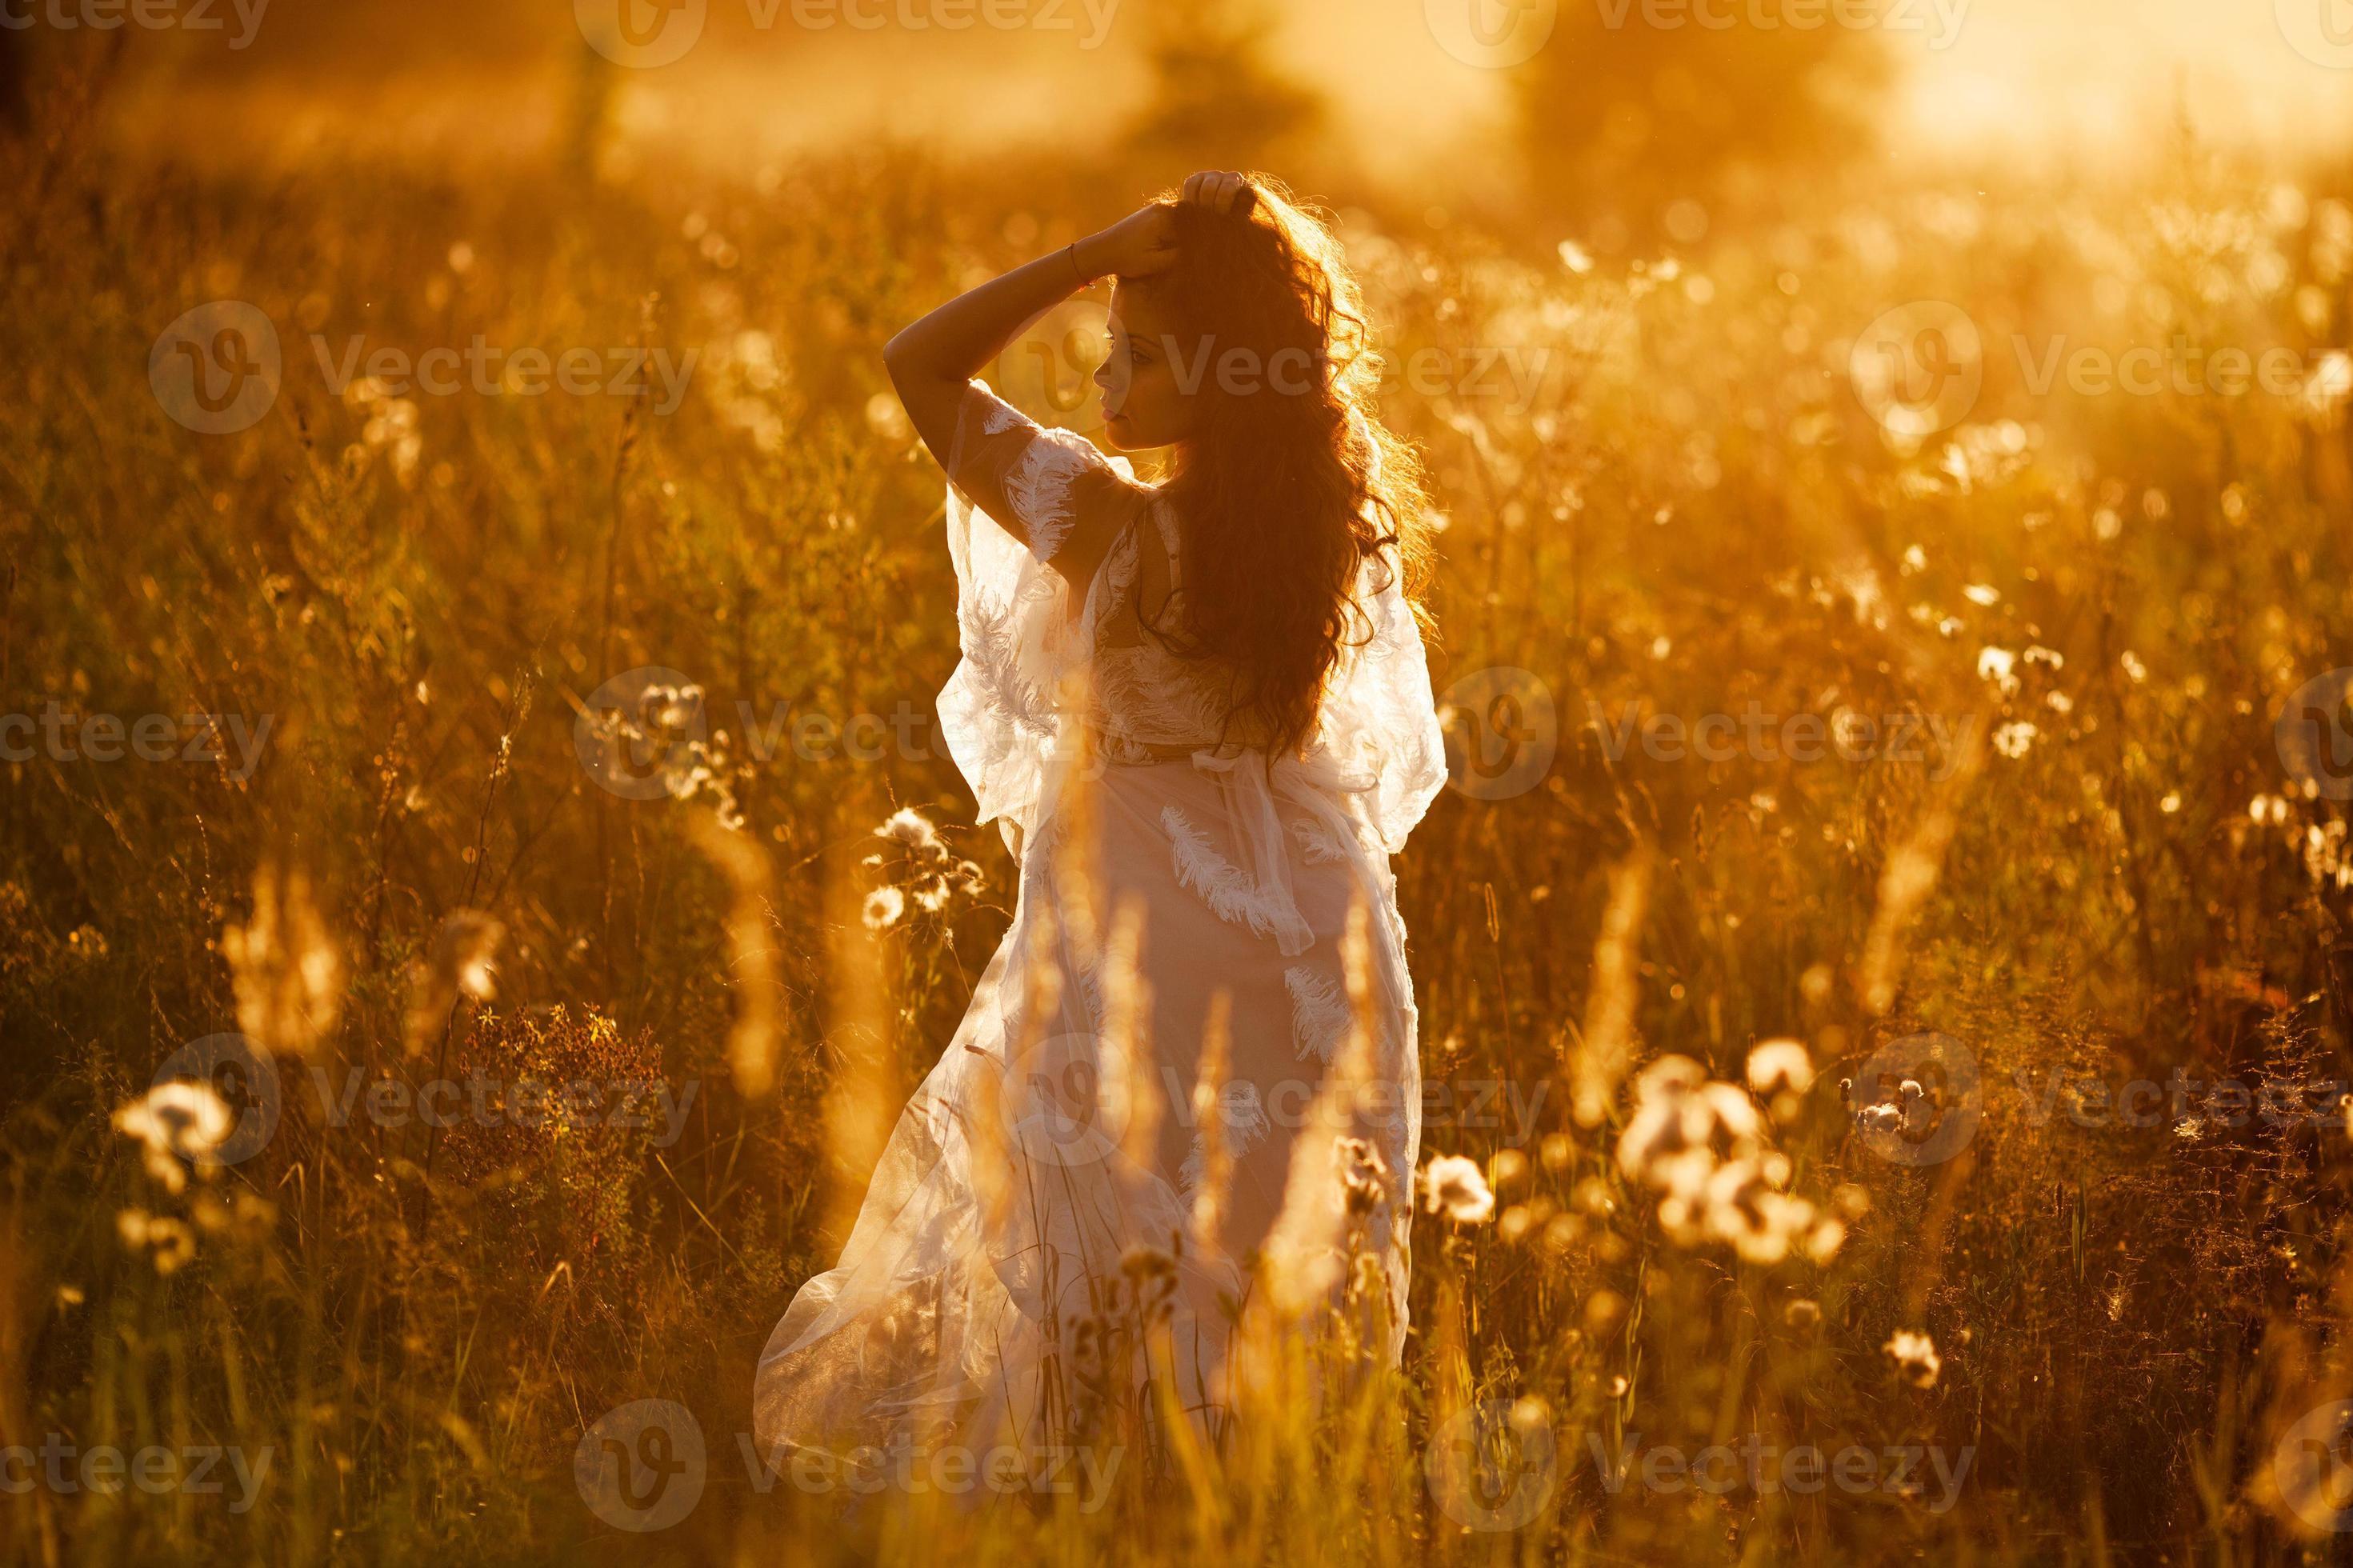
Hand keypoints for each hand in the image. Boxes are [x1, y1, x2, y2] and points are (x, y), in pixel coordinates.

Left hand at [1073, 173, 1254, 280]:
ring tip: (1210, 243)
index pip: (1200, 220)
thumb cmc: (1127, 259)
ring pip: (1188, 218)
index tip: (1224, 242)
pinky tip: (1193, 242)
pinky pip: (1179, 220)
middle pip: (1197, 216)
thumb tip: (1204, 253)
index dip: (1213, 230)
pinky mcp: (1156, 215)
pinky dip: (1187, 230)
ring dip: (1197, 230)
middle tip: (1223, 241)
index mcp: (1167, 217)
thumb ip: (1182, 256)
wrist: (1102, 250)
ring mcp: (1160, 209)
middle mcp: (1166, 208)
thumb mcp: (1157, 262)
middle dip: (1208, 228)